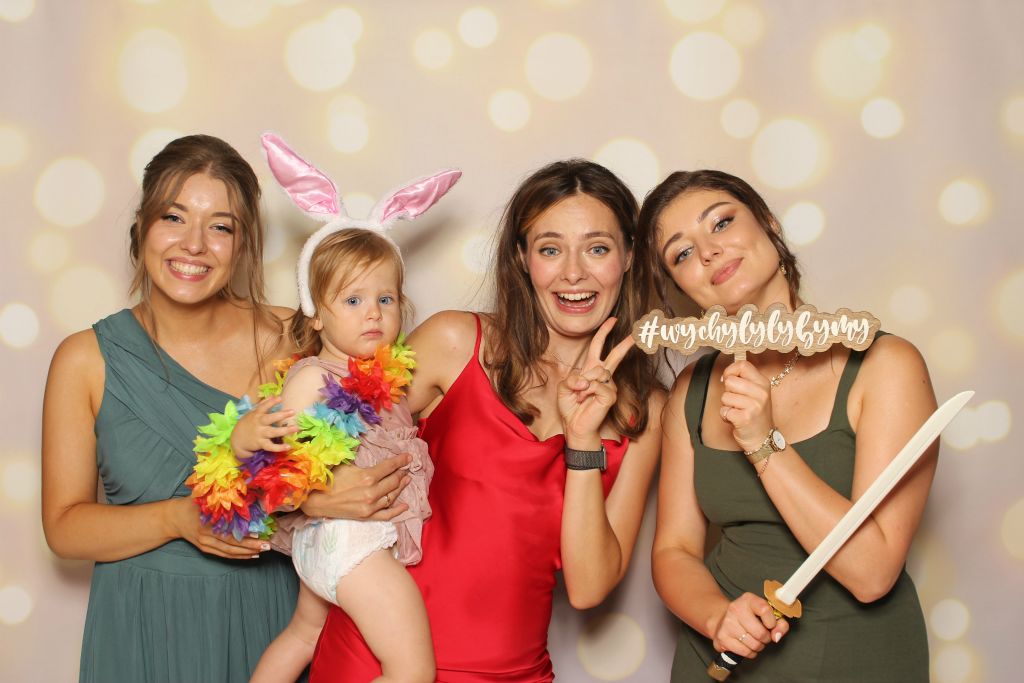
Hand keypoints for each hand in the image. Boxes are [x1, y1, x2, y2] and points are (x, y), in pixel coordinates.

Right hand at [170, 498, 267, 559]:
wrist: (173, 518)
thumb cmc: (191, 503)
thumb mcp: (203, 495)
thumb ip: (219, 493)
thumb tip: (241, 484)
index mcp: (206, 522)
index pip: (228, 530)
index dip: (243, 533)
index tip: (258, 532)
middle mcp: (206, 535)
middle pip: (231, 544)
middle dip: (250, 545)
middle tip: (267, 545)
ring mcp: (205, 544)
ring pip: (228, 552)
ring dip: (246, 553)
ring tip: (262, 550)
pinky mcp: (205, 549)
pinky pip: (224, 555)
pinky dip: (238, 556)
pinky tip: (250, 555)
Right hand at [230, 396, 297, 457]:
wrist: (237, 440)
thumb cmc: (247, 424)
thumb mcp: (252, 413)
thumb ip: (262, 404)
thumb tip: (272, 395)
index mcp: (256, 415)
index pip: (263, 407)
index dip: (271, 402)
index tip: (280, 398)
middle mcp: (258, 424)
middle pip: (270, 419)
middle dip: (281, 415)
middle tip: (293, 411)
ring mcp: (260, 434)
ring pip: (273, 432)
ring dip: (285, 430)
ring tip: (296, 428)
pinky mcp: (261, 444)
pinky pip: (271, 446)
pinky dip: (279, 448)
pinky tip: (288, 446)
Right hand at [301, 453, 411, 520]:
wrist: (316, 501)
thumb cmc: (329, 480)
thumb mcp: (346, 465)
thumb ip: (362, 462)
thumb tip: (370, 453)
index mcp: (368, 476)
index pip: (390, 466)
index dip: (401, 461)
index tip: (408, 457)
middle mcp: (372, 492)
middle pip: (393, 481)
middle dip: (401, 473)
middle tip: (406, 468)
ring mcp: (371, 506)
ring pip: (392, 496)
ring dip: (401, 487)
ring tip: (407, 480)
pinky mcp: (367, 517)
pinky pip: (386, 514)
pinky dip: (397, 510)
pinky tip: (405, 505)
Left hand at [556, 317, 633, 448]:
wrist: (575, 427)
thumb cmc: (571, 407)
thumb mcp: (565, 388)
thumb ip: (573, 378)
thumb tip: (587, 379)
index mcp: (591, 370)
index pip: (598, 347)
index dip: (604, 332)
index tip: (613, 320)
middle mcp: (603, 376)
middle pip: (615, 354)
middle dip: (626, 342)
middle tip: (637, 332)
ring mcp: (609, 385)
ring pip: (597, 372)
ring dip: (583, 384)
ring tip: (580, 397)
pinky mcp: (611, 395)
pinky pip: (596, 385)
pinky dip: (586, 392)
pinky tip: (586, 400)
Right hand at [712, 592, 788, 657]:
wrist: (723, 619)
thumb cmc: (749, 617)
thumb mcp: (766, 614)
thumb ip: (780, 623)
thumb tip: (777, 636)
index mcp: (748, 599)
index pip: (765, 610)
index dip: (772, 622)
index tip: (770, 625)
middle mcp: (735, 609)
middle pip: (760, 633)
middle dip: (766, 638)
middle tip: (763, 635)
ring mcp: (727, 623)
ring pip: (754, 645)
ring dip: (758, 646)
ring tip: (754, 639)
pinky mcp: (722, 637)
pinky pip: (745, 652)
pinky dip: (750, 652)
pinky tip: (747, 645)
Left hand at [718, 360, 774, 452]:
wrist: (763, 439)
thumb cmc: (755, 415)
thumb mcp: (756, 394)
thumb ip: (743, 381)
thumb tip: (725, 374)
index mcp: (763, 383)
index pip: (743, 365)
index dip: (731, 371)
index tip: (729, 380)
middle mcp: (761, 393)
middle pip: (730, 381)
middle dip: (727, 391)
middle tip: (736, 401)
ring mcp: (754, 406)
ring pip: (725, 396)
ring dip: (726, 406)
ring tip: (737, 411)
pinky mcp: (745, 418)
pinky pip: (724, 411)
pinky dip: (725, 416)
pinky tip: (735, 420)